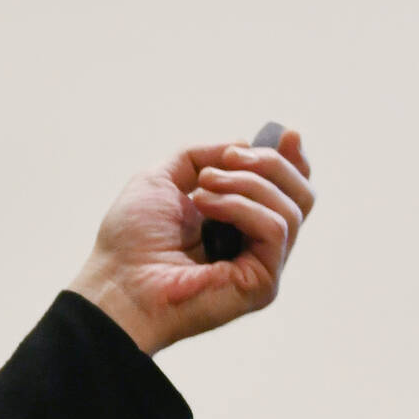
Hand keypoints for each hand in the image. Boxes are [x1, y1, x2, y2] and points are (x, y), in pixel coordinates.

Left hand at [67, 130, 312, 354]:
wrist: (116, 281)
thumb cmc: (131, 239)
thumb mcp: (162, 178)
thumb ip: (202, 156)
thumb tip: (244, 145)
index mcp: (238, 221)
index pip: (287, 189)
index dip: (292, 159)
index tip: (286, 134)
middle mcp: (255, 244)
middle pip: (301, 194)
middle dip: (269, 163)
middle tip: (227, 159)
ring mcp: (263, 265)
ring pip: (291, 207)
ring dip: (246, 184)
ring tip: (202, 190)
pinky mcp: (263, 284)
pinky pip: (275, 228)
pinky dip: (241, 207)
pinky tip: (205, 207)